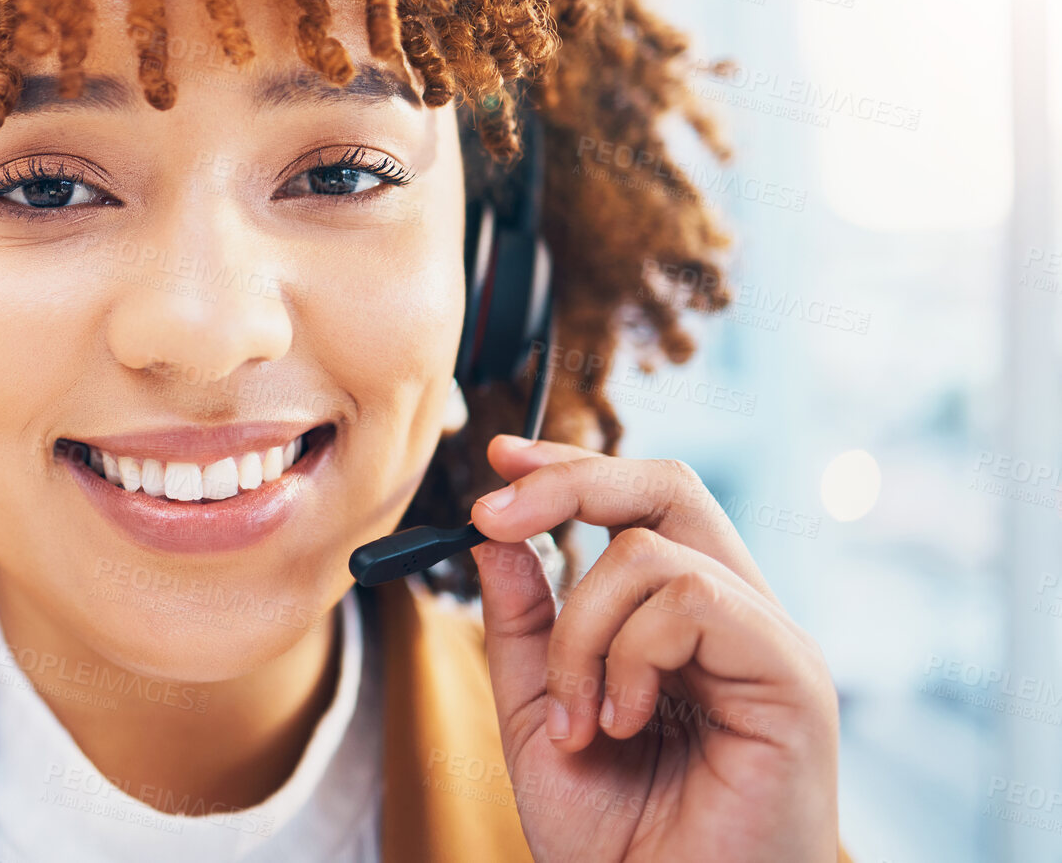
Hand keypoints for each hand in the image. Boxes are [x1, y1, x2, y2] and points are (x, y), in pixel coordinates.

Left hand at [468, 435, 840, 862]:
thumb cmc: (624, 842)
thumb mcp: (540, 720)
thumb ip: (523, 630)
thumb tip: (495, 537)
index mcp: (683, 624)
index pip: (639, 505)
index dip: (569, 469)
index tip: (498, 459)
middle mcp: (735, 618)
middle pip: (667, 486)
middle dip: (569, 482)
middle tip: (493, 513)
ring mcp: (768, 640)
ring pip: (651, 550)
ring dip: (581, 630)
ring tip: (581, 720)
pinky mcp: (791, 672)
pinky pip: (692, 599)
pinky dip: (630, 654)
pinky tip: (623, 721)